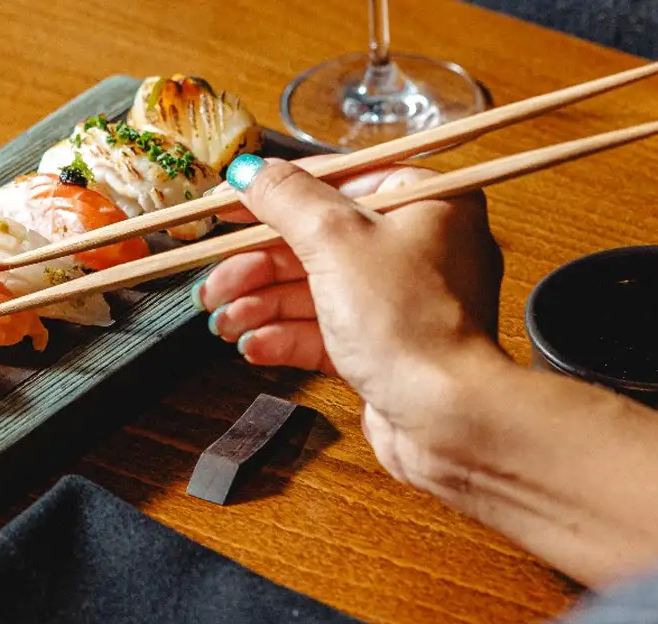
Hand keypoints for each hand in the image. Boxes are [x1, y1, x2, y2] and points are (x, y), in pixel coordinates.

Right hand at [195, 157, 507, 487]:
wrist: (445, 417)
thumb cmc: (409, 320)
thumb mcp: (335, 239)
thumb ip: (286, 199)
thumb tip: (250, 171)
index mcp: (424, 202)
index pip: (333, 183)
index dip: (271, 198)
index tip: (222, 209)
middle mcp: (417, 248)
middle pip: (316, 243)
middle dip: (256, 266)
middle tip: (212, 282)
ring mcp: (400, 303)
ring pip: (314, 290)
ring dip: (261, 304)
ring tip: (221, 321)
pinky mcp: (384, 350)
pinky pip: (325, 332)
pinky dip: (285, 337)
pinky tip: (253, 345)